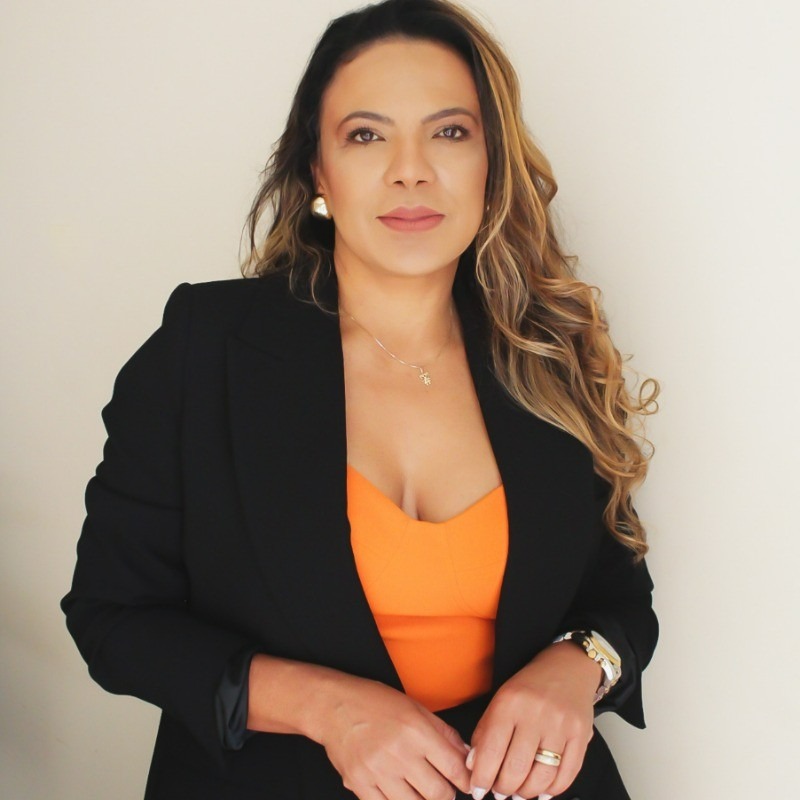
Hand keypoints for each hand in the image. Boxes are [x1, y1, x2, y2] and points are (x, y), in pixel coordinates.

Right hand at [316, 673, 471, 799]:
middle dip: (447, 795)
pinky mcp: (359, 784)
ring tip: (422, 792)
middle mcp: (399, 752)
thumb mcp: (415, 707)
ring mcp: (378, 771)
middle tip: (444, 789)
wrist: (333, 706)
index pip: (454, 768)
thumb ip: (443, 732)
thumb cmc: (374, 702)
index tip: (467, 783)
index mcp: (416, 730)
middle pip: (438, 794)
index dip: (466, 781)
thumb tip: (466, 755)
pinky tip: (400, 794)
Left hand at [467, 643, 600, 799]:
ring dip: (526, 793)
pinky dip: (552, 790)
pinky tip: (542, 790)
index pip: (491, 750)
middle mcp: (535, 713)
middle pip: (516, 769)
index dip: (482, 777)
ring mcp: (561, 725)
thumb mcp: (500, 699)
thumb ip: (485, 732)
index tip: (477, 789)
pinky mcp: (581, 735)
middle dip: (503, 789)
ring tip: (518, 792)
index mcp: (509, 702)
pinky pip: (566, 775)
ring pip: (541, 777)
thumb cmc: (530, 686)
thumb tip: (474, 766)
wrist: (568, 667)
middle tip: (499, 792)